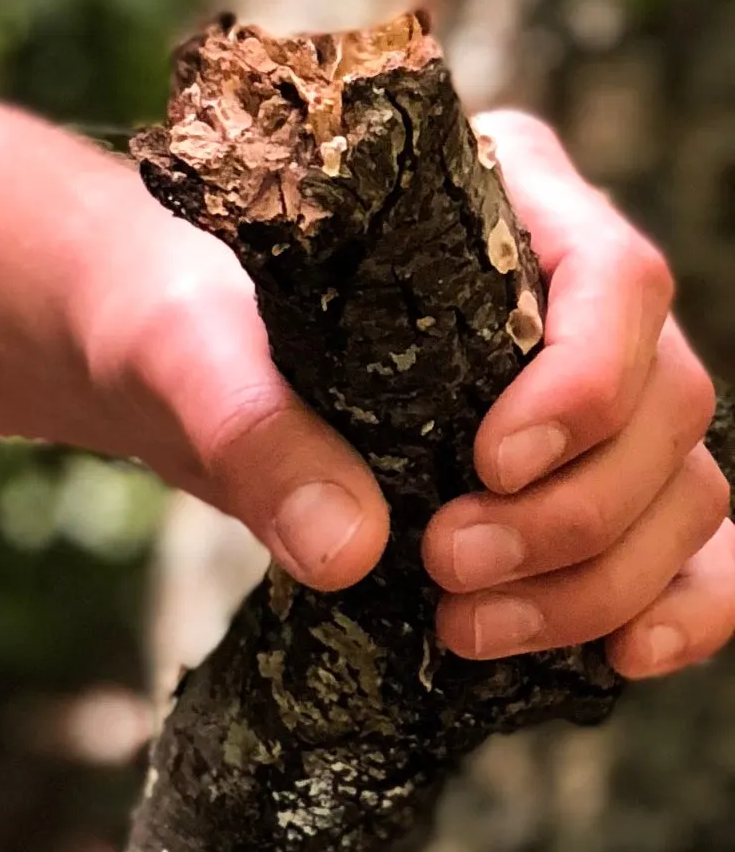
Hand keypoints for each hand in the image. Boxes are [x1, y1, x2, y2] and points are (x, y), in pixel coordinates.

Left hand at [83, 112, 730, 681]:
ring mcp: (603, 391)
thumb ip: (251, 430)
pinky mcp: (593, 485)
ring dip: (599, 579)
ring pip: (681, 489)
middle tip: (450, 567)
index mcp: (508, 194)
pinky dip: (676, 607)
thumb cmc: (188, 323)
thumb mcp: (186, 355)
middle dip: (574, 510)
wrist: (170, 369)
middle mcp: (579, 290)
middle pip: (663, 401)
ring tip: (468, 628)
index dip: (585, 382)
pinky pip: (690, 550)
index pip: (616, 276)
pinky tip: (621, 657)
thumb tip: (347, 546)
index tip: (490, 463)